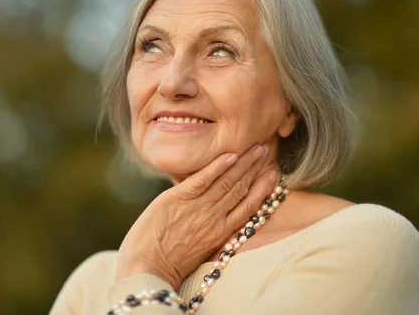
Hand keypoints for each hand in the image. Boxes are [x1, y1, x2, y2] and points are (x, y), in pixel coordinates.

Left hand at [115, 144, 279, 288]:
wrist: (145, 271)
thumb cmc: (167, 264)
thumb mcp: (198, 252)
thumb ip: (210, 232)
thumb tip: (216, 216)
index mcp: (221, 234)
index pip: (248, 207)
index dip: (262, 189)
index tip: (274, 174)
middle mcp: (214, 219)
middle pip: (240, 189)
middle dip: (254, 168)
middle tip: (265, 150)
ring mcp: (197, 208)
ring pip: (226, 181)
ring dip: (243, 162)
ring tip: (255, 148)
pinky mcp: (177, 199)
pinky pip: (202, 179)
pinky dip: (217, 167)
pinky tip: (230, 155)